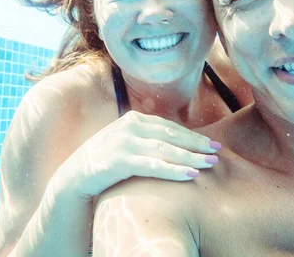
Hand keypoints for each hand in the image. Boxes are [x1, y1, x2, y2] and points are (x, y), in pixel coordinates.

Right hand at [57, 111, 221, 198]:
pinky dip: (174, 170)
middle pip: (171, 136)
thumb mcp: (126, 141)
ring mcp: (124, 142)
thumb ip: (145, 137)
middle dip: (196, 145)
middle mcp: (130, 126)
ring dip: (190, 158)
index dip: (192, 136)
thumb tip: (174, 142)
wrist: (75, 175)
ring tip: (210, 164)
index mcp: (134, 119)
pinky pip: (153, 166)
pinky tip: (190, 175)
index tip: (211, 144)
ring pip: (165, 150)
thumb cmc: (105, 160)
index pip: (169, 127)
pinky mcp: (120, 160)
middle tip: (218, 153)